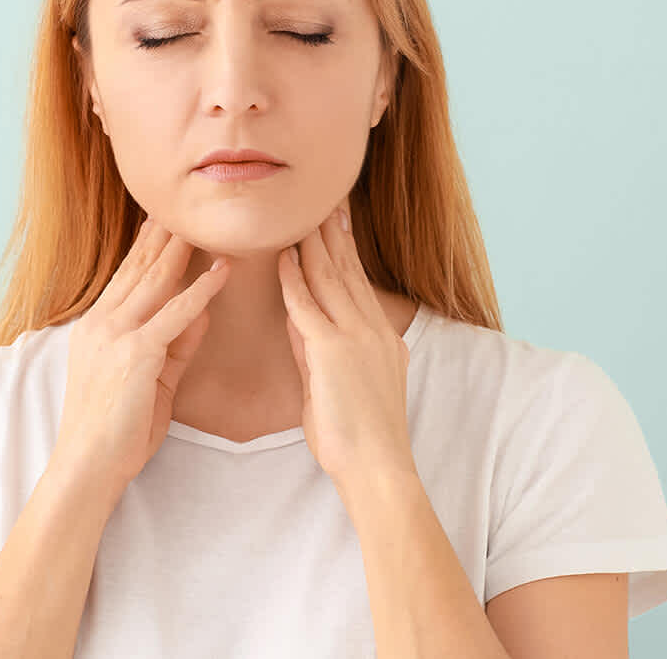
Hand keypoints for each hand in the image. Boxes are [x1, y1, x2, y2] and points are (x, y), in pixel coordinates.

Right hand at [54, 216, 230, 490]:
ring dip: (182, 250)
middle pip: (139, 268)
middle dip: (164, 236)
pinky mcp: (134, 355)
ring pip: (155, 282)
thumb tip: (203, 312)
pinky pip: (172, 316)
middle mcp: (102, 323)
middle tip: (183, 204)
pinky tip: (219, 274)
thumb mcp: (152, 379)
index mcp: (97, 327)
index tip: (166, 220)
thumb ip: (176, 344)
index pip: (127, 276)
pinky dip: (199, 293)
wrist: (88, 465)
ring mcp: (115, 336)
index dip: (148, 246)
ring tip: (204, 224)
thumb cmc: (117, 430)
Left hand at [277, 203, 417, 486]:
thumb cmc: (359, 439)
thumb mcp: (338, 386)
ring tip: (301, 213)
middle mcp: (373, 330)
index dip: (345, 249)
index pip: (358, 282)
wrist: (378, 468)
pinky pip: (308, 306)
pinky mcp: (334, 351)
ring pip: (331, 278)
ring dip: (313, 244)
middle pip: (348, 269)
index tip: (336, 220)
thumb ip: (318, 352)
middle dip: (333, 233)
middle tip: (324, 198)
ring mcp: (356, 338)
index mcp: (381, 338)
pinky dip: (294, 280)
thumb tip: (299, 325)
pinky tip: (285, 257)